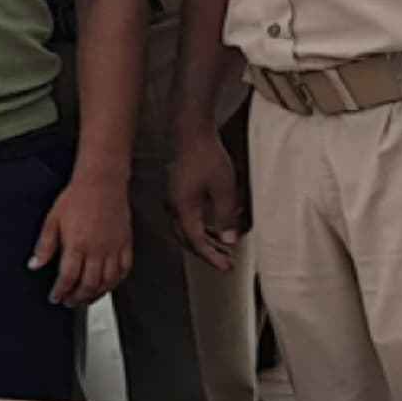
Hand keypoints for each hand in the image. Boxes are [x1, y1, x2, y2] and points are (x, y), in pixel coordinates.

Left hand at [28, 165, 133, 307]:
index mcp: (77, 245)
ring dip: (95, 295)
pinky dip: (115, 283)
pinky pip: (123, 271)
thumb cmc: (76, 197)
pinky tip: (107, 286)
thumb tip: (34, 264)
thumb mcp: (52, 219)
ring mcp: (113, 249)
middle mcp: (97, 251)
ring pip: (107, 282)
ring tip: (85, 298)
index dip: (60, 292)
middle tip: (69, 302)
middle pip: (88, 285)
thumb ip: (45, 245)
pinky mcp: (126, 245)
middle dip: (77, 298)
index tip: (55, 298)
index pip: (68, 278)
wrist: (101, 183)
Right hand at [166, 129, 243, 272]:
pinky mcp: (177, 192)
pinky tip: (213, 228)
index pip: (196, 241)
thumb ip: (225, 217)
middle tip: (225, 262)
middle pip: (187, 238)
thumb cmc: (207, 157)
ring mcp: (173, 198)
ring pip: (185, 229)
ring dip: (203, 240)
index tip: (226, 267)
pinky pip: (185, 217)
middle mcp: (173, 205)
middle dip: (206, 252)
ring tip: (222, 248)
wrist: (192, 133)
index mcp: (183, 207)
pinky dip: (199, 227)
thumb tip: (228, 239)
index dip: (211, 256)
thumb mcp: (224, 190)